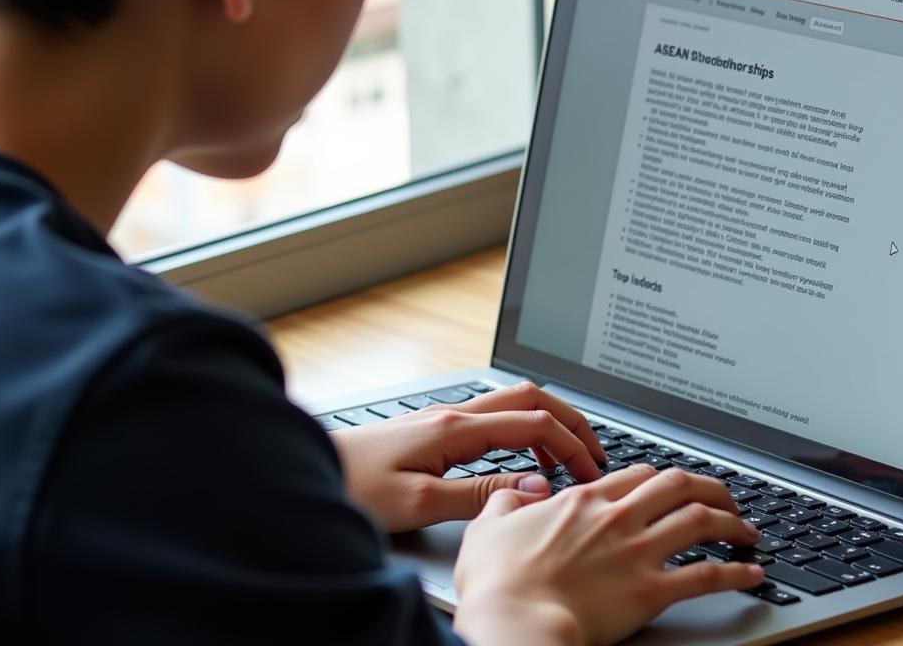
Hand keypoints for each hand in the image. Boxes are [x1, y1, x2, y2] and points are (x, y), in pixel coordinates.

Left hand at [330, 381, 605, 532]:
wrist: (308, 470)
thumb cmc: (354, 486)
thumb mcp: (418, 503)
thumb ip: (480, 496)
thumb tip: (536, 489)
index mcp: (456, 428)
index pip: (534, 422)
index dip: (572, 444)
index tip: (592, 472)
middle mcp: (454, 415)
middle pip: (530, 399)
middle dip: (570, 421)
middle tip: (594, 455)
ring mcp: (445, 419)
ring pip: (513, 404)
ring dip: (547, 425)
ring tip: (566, 462)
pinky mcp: (435, 429)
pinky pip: (494, 419)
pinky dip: (522, 432)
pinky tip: (521, 461)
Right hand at [453, 465, 763, 645]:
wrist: (514, 622)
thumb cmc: (498, 584)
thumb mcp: (488, 528)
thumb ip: (507, 502)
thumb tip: (520, 492)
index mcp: (581, 501)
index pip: (635, 474)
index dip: (660, 477)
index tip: (671, 486)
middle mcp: (616, 518)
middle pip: (677, 485)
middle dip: (708, 486)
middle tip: (724, 497)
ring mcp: (637, 552)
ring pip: (700, 520)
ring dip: (731, 522)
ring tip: (747, 530)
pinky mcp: (651, 592)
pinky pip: (706, 575)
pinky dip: (736, 573)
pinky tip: (751, 574)